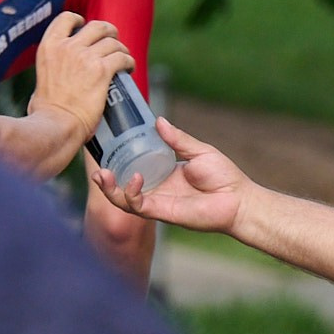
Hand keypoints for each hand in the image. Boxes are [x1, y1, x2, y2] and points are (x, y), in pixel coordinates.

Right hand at [28, 11, 130, 145]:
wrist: (56, 123)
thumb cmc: (47, 109)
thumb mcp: (42, 74)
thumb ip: (52, 64)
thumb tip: (58, 70)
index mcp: (49, 46)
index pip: (66, 18)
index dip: (80, 20)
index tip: (87, 27)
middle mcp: (67, 47)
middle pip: (97, 26)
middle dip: (109, 32)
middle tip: (113, 43)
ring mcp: (85, 57)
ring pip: (114, 42)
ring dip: (121, 50)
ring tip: (123, 60)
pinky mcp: (102, 71)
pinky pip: (123, 58)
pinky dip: (129, 62)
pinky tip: (129, 69)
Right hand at [88, 117, 247, 232]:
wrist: (239, 200)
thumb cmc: (225, 177)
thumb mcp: (199, 151)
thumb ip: (177, 139)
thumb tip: (158, 120)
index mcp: (163, 172)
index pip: (133, 165)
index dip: (118, 159)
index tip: (105, 145)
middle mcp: (157, 188)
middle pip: (122, 184)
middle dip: (105, 177)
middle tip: (94, 166)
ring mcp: (158, 201)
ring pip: (123, 199)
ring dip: (109, 188)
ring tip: (101, 174)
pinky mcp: (162, 212)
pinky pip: (138, 206)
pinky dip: (131, 194)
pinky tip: (134, 179)